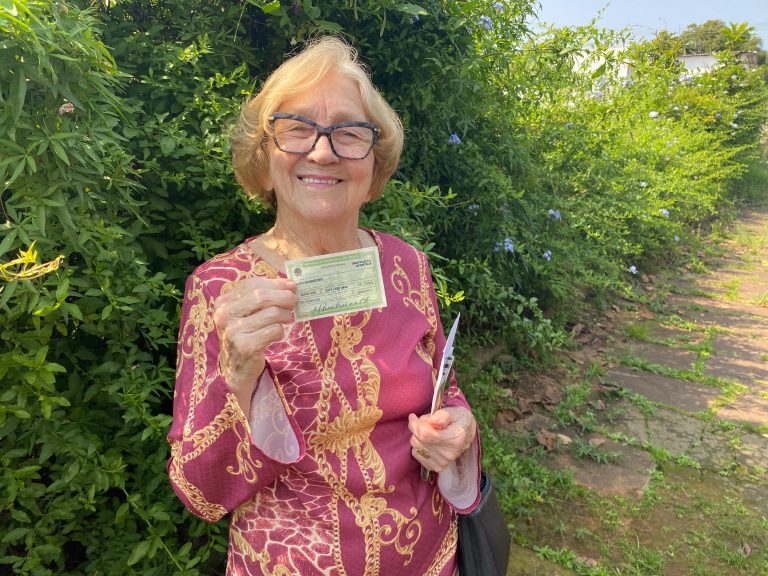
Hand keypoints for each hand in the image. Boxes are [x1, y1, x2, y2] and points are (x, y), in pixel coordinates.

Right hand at [212, 277, 296, 409]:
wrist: (236, 369)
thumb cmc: (245, 335)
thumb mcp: (247, 313)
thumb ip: (263, 296)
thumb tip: (290, 284)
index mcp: (223, 302)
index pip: (253, 284)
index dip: (275, 283)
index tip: (291, 286)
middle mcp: (224, 315)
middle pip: (262, 296)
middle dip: (284, 297)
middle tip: (293, 301)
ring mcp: (233, 331)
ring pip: (272, 313)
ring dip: (285, 316)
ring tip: (284, 320)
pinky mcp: (246, 346)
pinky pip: (274, 330)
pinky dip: (280, 331)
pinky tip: (275, 335)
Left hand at [408, 407, 476, 472]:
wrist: (467, 433)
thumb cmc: (458, 420)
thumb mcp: (453, 412)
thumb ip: (442, 415)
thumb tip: (432, 422)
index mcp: (455, 437)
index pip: (424, 434)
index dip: (415, 424)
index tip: (413, 417)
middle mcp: (449, 453)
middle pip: (418, 440)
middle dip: (416, 428)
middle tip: (425, 423)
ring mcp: (443, 462)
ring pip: (415, 447)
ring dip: (417, 437)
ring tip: (428, 431)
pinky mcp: (437, 467)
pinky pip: (417, 454)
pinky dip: (419, 446)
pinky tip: (428, 441)